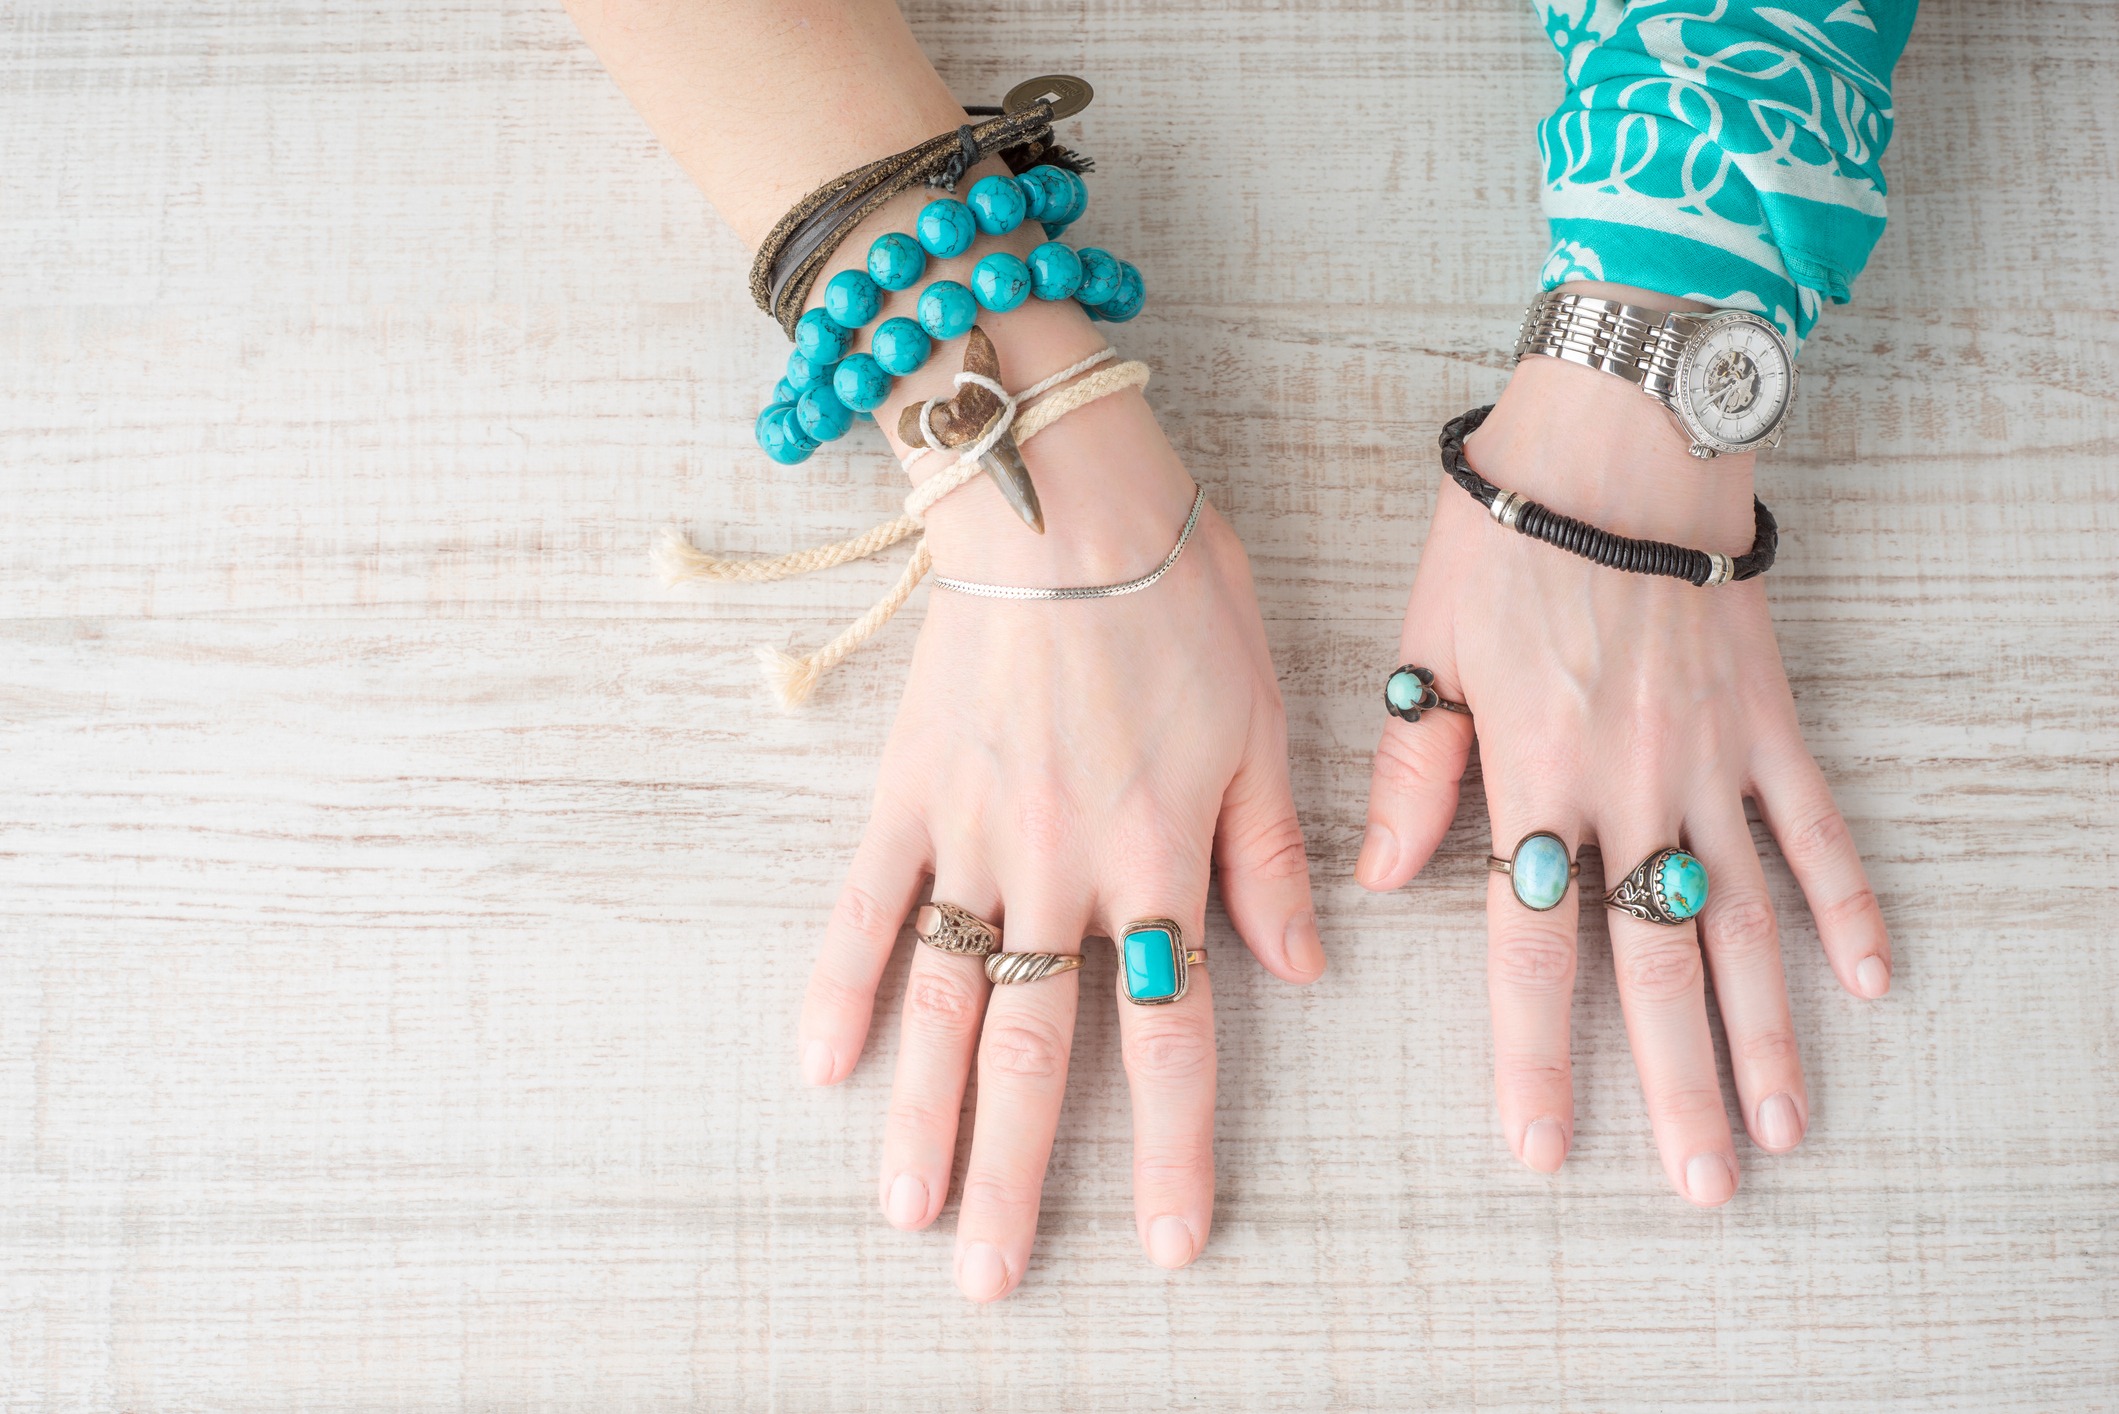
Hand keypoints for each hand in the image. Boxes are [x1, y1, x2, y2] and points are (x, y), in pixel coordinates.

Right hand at [796, 310, 1325, 1299]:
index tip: (1170, 1245)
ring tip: (907, 1216)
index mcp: (1161, 860)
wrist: (1062, 493)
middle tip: (990, 1281)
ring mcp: (973, 837)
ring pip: (947, 1003)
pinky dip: (838, 983)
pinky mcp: (908, 792)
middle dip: (1019, 1177)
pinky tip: (818, 1067)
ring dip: (926, 1117)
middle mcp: (1062, 873)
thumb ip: (1271, 857)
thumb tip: (1304, 968)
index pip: (1175, 1039)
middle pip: (1040, 1053)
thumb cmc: (1181, 595)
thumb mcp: (1264, 721)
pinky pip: (865, 904)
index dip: (1174, 1151)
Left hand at [1357, 351, 1891, 1204]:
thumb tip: (1372, 882)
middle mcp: (1631, 790)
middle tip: (1706, 1187)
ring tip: (1786, 1126)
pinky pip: (1817, 826)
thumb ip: (1407, 772)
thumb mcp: (1426, 649)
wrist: (1618, 436)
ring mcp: (1712, 760)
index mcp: (1533, 780)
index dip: (1535, 1055)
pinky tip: (1874, 978)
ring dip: (1771, 1030)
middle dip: (1680, 1087)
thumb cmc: (1505, 537)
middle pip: (1659, 965)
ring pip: (1748, 920)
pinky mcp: (1769, 719)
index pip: (1530, 949)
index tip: (1544, 1148)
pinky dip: (1851, 900)